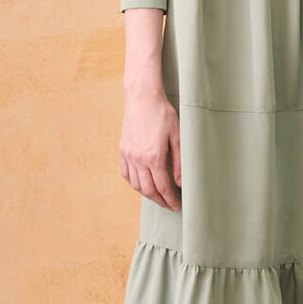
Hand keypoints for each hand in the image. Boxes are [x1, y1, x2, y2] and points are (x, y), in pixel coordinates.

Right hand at [119, 84, 181, 210]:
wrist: (142, 98)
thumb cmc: (162, 114)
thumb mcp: (177, 137)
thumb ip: (179, 162)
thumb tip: (180, 182)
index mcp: (154, 157)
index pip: (163, 187)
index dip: (170, 199)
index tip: (176, 205)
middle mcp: (138, 159)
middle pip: (148, 190)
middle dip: (160, 201)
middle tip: (169, 205)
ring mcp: (128, 155)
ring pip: (136, 185)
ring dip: (147, 194)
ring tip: (157, 196)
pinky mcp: (122, 150)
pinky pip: (126, 174)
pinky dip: (134, 183)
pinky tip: (141, 184)